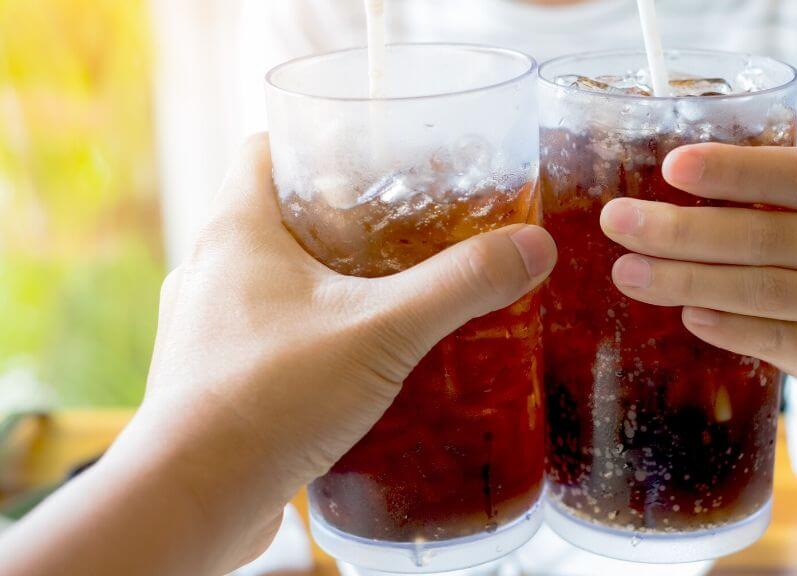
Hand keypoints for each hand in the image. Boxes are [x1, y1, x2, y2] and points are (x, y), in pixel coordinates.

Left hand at [0, 135, 556, 575]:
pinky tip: (351, 365)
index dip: (315, 142)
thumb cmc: (269, 400)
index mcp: (236, 232)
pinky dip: (305, 337)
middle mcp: (208, 271)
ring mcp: (205, 328)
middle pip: (274, 215)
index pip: (264, 149)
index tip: (371, 156)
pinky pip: (263, 336)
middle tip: (402, 230)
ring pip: (266, 281)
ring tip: (385, 298)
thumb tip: (530, 249)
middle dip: (338, 219)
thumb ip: (458, 286)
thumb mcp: (382, 331)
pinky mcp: (213, 380)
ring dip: (321, 283)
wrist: (195, 499)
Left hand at [600, 144, 796, 431]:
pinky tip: (686, 316)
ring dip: (686, 280)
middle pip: (760, 236)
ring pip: (760, 289)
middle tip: (617, 221)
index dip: (731, 169)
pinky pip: (772, 338)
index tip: (670, 166)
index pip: (791, 174)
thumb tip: (645, 190)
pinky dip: (727, 327)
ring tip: (627, 272)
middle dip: (680, 230)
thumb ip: (746, 195)